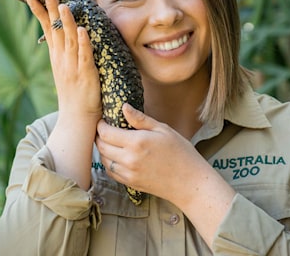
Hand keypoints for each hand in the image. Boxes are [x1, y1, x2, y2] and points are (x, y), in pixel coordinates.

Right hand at [27, 0, 101, 122]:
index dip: (40, 13)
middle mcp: (62, 59)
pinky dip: (83, 43)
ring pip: (68, 40)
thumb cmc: (74, 94)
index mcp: (56, 57)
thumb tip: (62, 36)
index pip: (47, 30)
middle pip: (55, 30)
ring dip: (66, 22)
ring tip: (63, 5)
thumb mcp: (64, 70)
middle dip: (50, 10)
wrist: (76, 119)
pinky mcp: (86, 74)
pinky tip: (81, 31)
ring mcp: (73, 66)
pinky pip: (84, 56)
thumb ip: (63, 53)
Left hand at [95, 104, 209, 201]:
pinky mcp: (130, 183)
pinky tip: (116, 157)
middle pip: (102, 146)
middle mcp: (129, 159)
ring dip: (103, 150)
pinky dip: (109, 163)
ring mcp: (128, 173)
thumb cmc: (181, 153)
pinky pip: (111, 173)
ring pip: (104, 160)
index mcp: (137, 142)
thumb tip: (124, 107)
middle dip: (99, 136)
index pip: (106, 133)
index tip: (103, 120)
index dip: (101, 125)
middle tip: (104, 130)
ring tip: (109, 142)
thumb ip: (140, 119)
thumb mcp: (163, 130)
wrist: (189, 182)